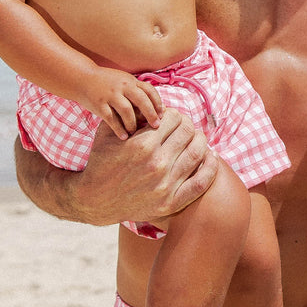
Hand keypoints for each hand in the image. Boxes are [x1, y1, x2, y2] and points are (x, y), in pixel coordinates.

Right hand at [75, 108, 217, 225]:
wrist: (94, 200)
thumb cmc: (101, 162)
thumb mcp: (108, 133)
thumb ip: (130, 115)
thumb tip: (153, 103)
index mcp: (142, 144)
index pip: (174, 118)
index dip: (175, 115)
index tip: (172, 119)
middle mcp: (156, 163)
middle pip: (188, 132)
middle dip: (187, 125)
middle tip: (185, 128)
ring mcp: (165, 185)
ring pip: (198, 153)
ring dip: (201, 142)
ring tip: (197, 139)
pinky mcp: (170, 202)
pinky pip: (201, 182)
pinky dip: (211, 167)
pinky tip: (211, 157)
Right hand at [81, 67, 163, 138]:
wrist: (82, 78)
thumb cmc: (107, 83)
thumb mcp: (124, 81)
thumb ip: (138, 91)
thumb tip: (159, 108)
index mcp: (130, 81)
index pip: (149, 90)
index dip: (157, 103)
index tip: (162, 115)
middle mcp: (122, 86)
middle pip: (141, 100)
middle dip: (151, 114)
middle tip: (156, 126)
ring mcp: (110, 95)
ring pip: (126, 110)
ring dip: (133, 123)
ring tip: (135, 132)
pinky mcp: (99, 104)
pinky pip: (111, 118)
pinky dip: (118, 129)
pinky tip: (124, 137)